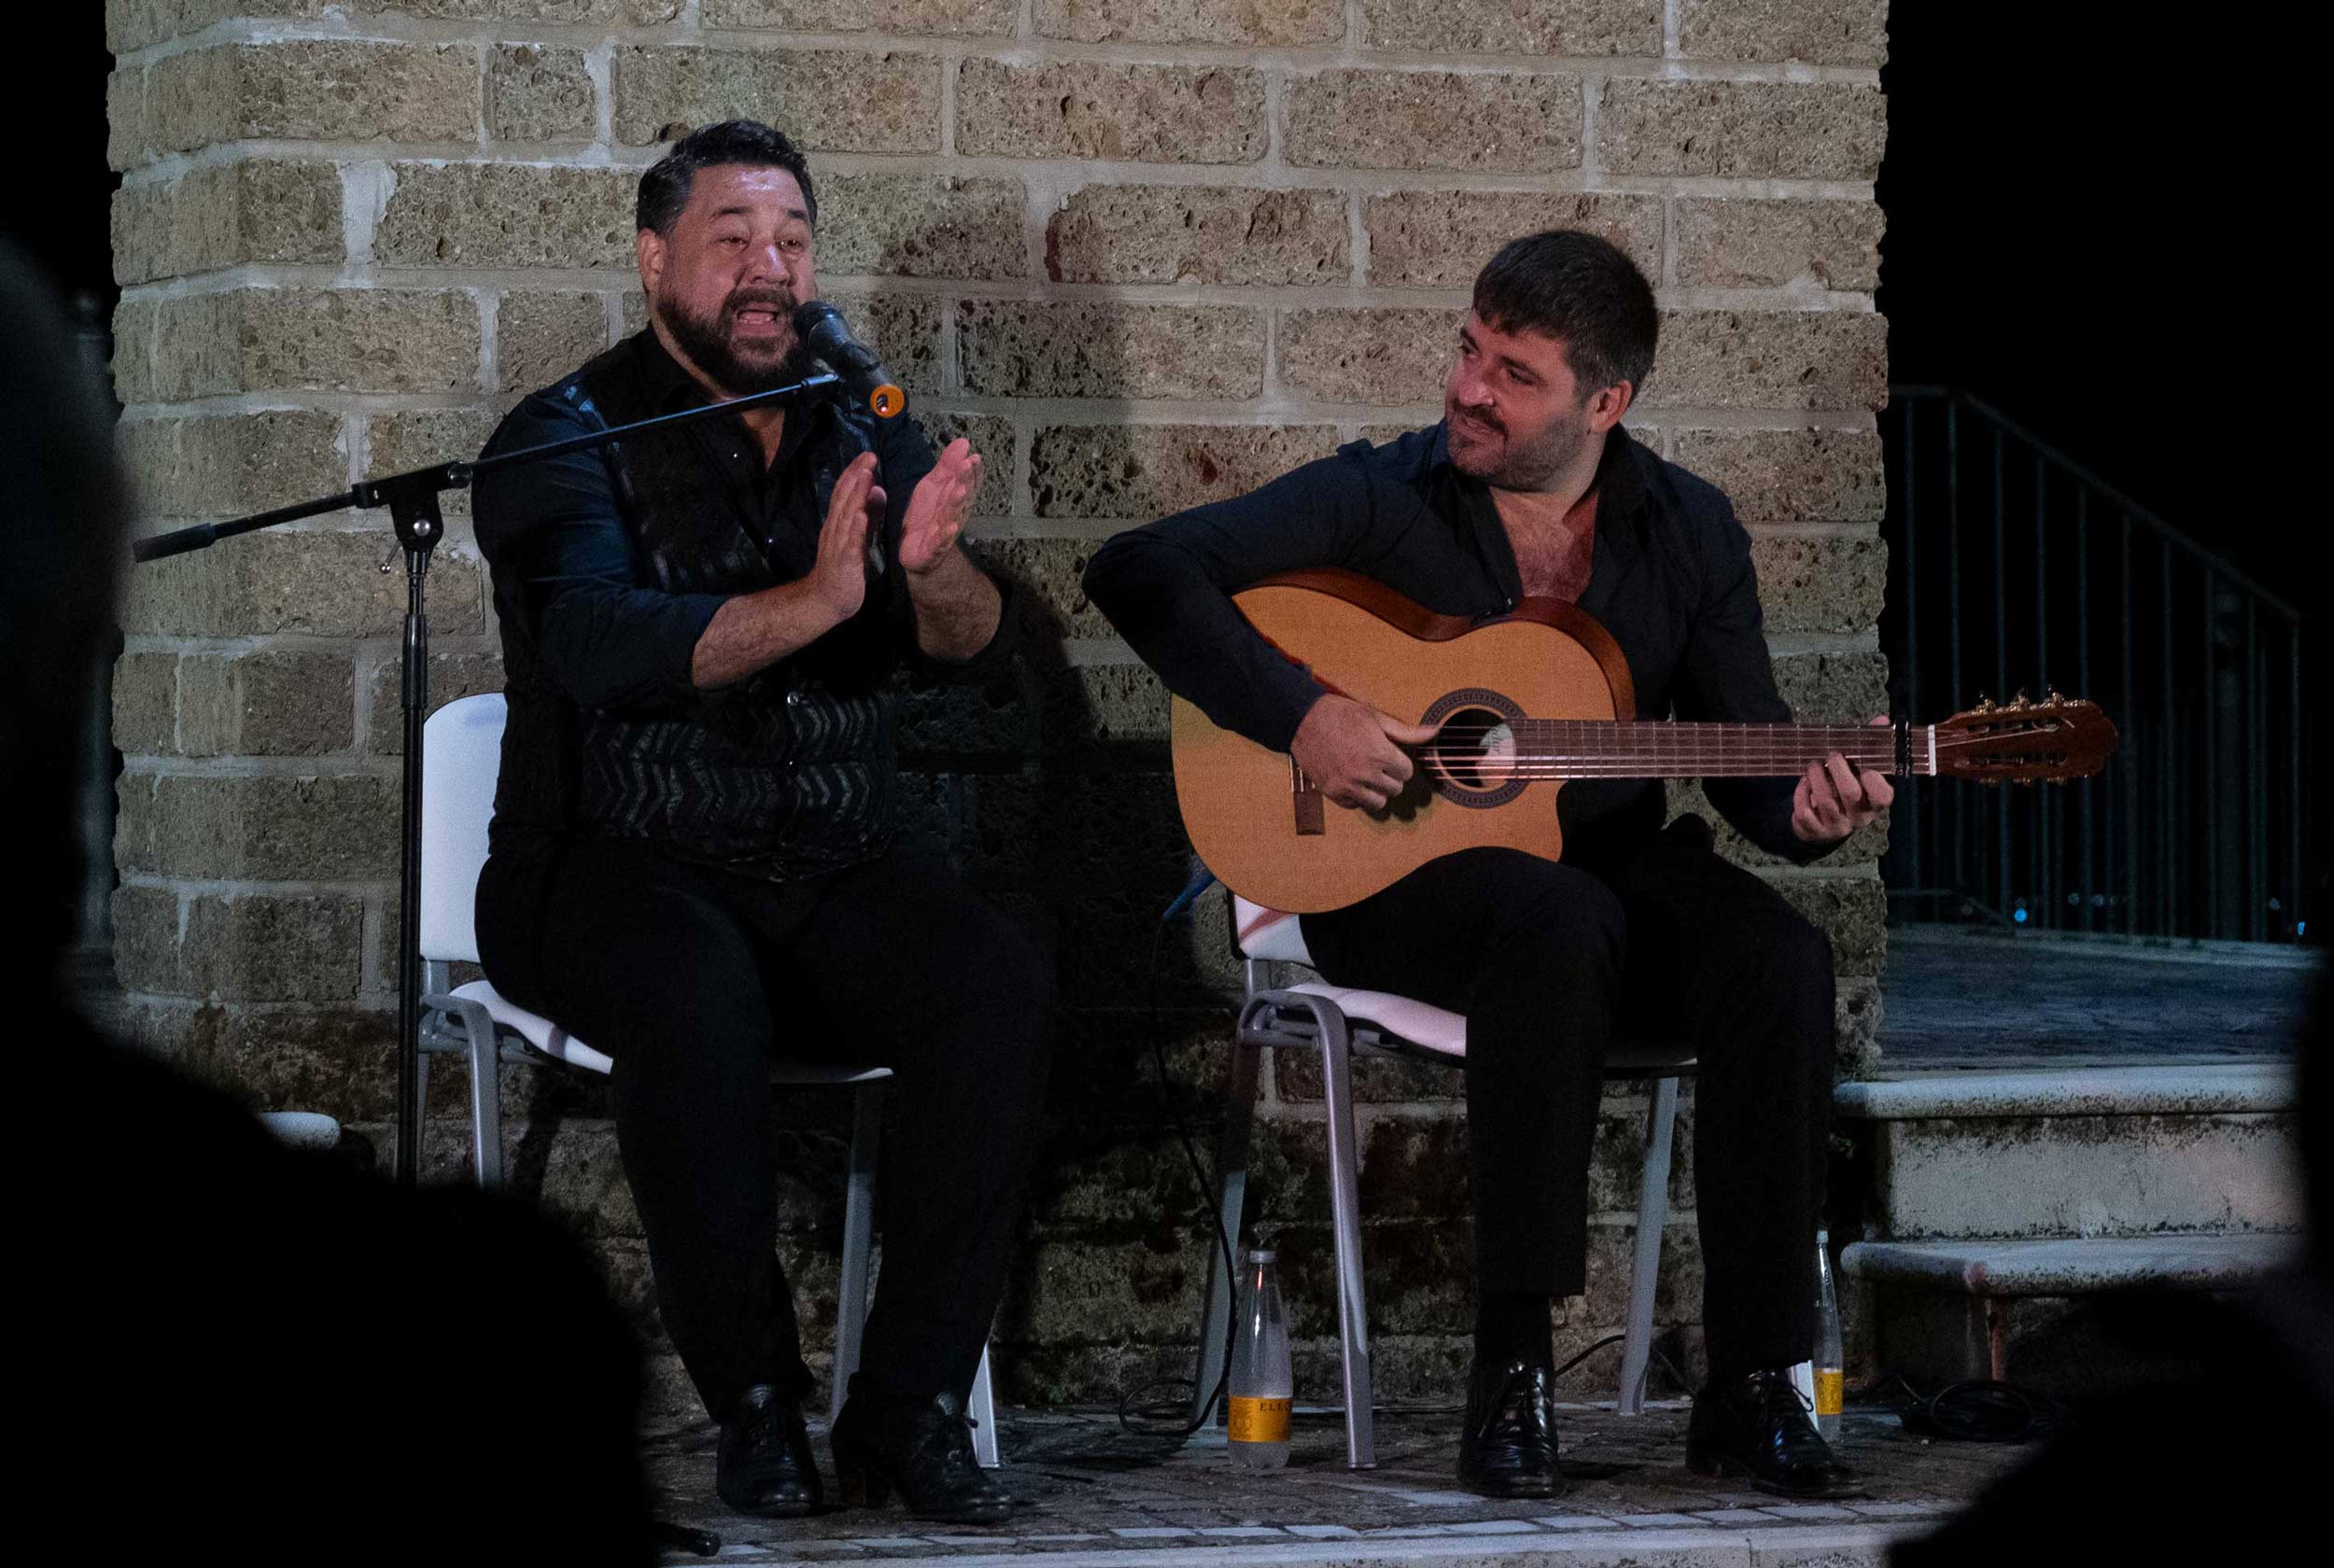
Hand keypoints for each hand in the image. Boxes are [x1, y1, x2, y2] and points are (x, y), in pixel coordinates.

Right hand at [809, 450, 884, 624]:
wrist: (825, 601)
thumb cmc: (842, 569)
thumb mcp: (856, 536)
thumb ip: (867, 514)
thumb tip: (876, 489)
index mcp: (838, 523)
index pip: (845, 493)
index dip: (855, 473)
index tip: (867, 455)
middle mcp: (835, 529)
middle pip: (844, 498)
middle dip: (856, 475)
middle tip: (868, 455)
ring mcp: (838, 545)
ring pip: (846, 515)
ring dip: (855, 494)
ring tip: (865, 475)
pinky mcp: (844, 562)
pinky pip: (849, 543)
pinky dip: (855, 528)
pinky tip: (860, 514)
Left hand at [900, 437, 981, 574]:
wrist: (916, 551)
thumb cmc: (927, 516)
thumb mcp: (933, 486)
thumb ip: (947, 466)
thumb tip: (963, 442)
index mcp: (955, 498)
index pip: (968, 482)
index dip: (972, 471)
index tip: (974, 456)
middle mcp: (954, 514)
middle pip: (962, 496)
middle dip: (965, 481)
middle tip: (967, 465)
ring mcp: (945, 532)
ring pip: (952, 516)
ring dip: (957, 504)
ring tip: (960, 491)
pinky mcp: (933, 549)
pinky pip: (940, 542)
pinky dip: (946, 535)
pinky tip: (952, 526)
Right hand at [1290, 693, 1440, 810]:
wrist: (1302, 719)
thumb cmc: (1340, 714)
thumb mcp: (1375, 717)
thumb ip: (1406, 731)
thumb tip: (1434, 733)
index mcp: (1379, 753)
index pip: (1406, 772)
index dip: (1400, 763)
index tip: (1390, 756)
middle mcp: (1365, 773)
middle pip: (1395, 789)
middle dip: (1390, 777)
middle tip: (1378, 764)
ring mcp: (1348, 785)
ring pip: (1378, 803)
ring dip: (1376, 792)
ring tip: (1367, 776)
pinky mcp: (1332, 792)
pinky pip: (1355, 805)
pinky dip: (1356, 797)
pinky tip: (1351, 780)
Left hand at [1792, 714, 1895, 843]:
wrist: (1824, 824)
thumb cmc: (1846, 789)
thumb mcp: (1860, 771)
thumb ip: (1869, 746)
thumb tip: (1882, 720)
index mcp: (1875, 802)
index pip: (1883, 796)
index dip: (1875, 781)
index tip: (1865, 768)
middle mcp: (1859, 817)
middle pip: (1850, 793)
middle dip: (1838, 770)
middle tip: (1831, 756)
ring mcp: (1836, 826)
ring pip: (1824, 800)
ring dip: (1815, 777)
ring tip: (1813, 765)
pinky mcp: (1815, 831)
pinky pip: (1805, 812)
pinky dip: (1801, 794)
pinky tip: (1804, 784)